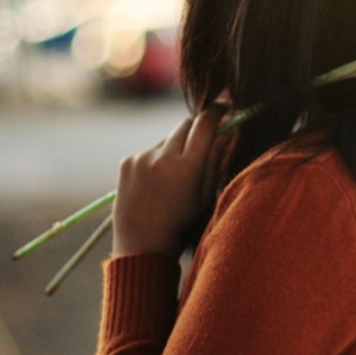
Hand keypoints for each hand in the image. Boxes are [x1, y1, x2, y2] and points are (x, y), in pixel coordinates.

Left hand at [112, 109, 225, 257]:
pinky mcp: (127, 162)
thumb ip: (216, 162)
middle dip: (198, 126)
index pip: (205, 124)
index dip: (217, 112)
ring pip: (168, 139)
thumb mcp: (206, 197)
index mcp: (188, 169)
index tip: (225, 108)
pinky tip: (156, 184)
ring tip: (175, 178)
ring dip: (176, 147)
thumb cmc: (181, 226)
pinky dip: (157, 160)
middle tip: (207, 134)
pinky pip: (150, 151)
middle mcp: (163, 158)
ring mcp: (142, 158)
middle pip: (186, 124)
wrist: (141, 246)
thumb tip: (228, 133)